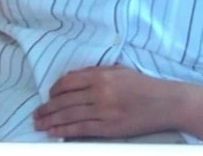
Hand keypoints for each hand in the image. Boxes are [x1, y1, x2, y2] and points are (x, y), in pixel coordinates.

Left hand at [33, 65, 177, 138]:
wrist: (166, 102)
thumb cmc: (143, 85)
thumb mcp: (118, 70)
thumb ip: (95, 73)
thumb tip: (72, 78)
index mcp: (101, 75)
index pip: (68, 82)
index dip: (54, 91)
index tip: (48, 96)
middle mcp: (100, 92)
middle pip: (65, 100)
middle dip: (47, 108)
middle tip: (36, 114)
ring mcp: (104, 110)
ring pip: (69, 115)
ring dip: (51, 120)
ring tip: (39, 124)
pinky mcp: (110, 127)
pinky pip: (81, 129)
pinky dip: (64, 130)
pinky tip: (54, 132)